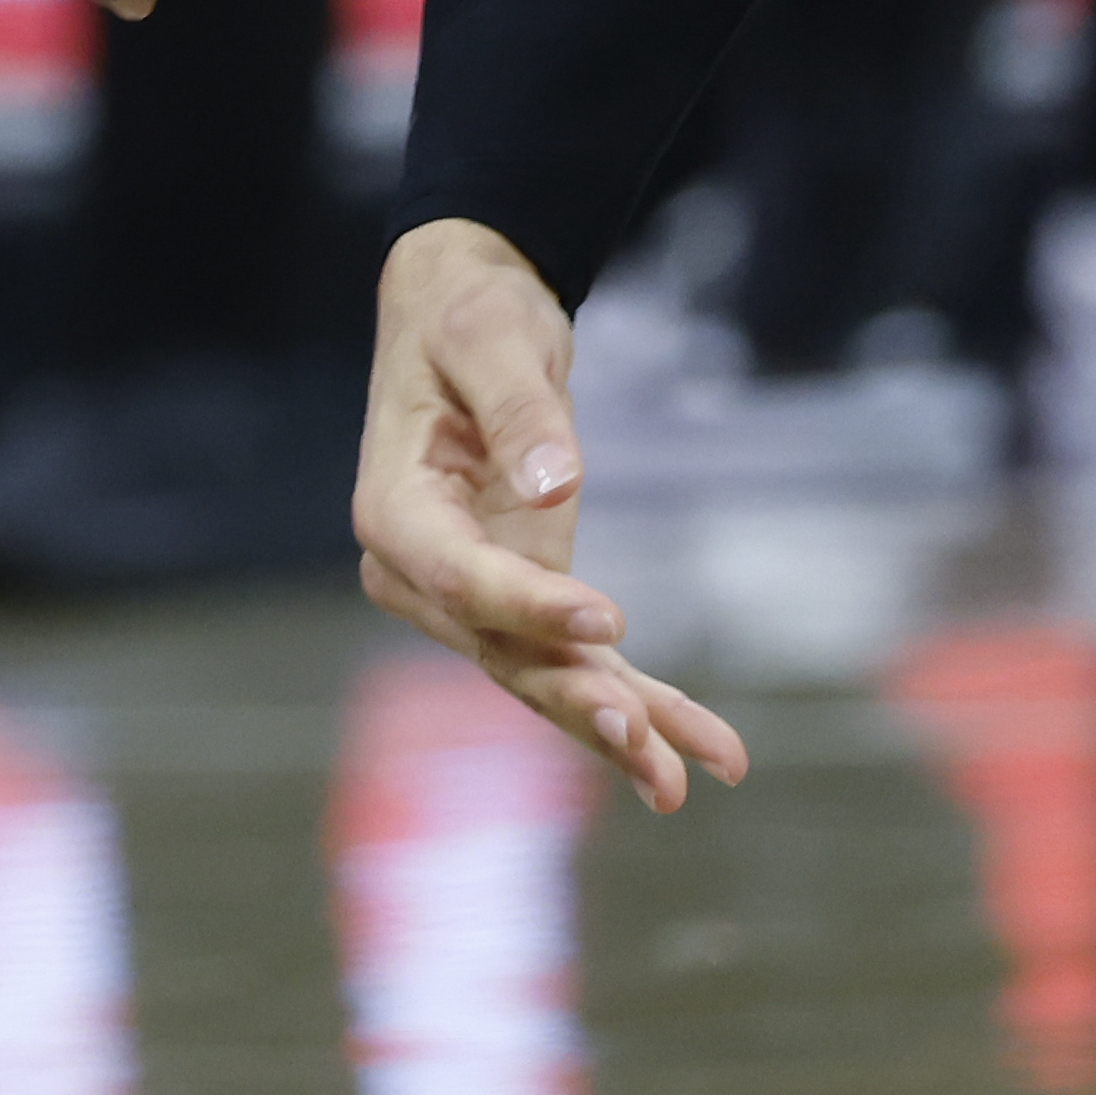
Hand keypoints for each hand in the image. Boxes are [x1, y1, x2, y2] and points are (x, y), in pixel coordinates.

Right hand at [355, 217, 742, 816]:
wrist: (461, 316)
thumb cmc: (467, 315)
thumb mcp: (491, 337)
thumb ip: (519, 408)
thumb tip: (555, 486)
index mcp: (393, 508)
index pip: (457, 575)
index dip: (527, 603)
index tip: (608, 616)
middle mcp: (420, 570)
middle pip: (498, 648)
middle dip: (572, 697)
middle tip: (640, 739)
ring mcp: (472, 595)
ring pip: (541, 676)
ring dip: (615, 729)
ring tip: (682, 780)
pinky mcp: (523, 600)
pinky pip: (578, 663)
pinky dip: (640, 706)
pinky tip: (702, 753)